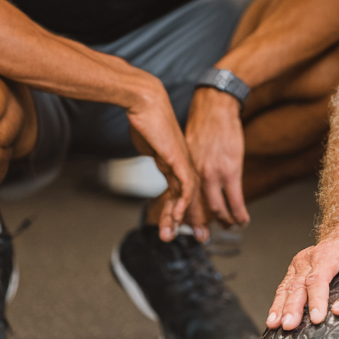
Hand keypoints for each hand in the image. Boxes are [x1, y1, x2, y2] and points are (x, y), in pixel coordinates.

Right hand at [126, 76, 205, 240]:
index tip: (179, 225)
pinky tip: (177, 216)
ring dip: (181, 217)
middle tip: (192, 237)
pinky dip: (182, 203)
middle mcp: (183, 163)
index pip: (182, 190)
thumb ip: (154, 152)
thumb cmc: (145, 117)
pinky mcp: (179, 159)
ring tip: (171, 235)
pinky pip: (185, 186)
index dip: (181, 208)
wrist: (146, 101)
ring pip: (188, 196)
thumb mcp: (150, 142)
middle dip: (190, 219)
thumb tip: (152, 155)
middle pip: (189, 197)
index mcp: (176, 160)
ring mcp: (183, 161)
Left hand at [185, 86, 248, 226]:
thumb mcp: (189, 145)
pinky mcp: (230, 170)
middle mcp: (196, 174)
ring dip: (225, 220)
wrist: (216, 106)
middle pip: (197, 207)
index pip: (182, 198)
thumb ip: (191, 164)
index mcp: (184, 168)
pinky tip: (243, 220)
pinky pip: (234, 200)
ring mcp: (213, 173)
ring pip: (217, 207)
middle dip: (202, 224)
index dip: (185, 214)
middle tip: (205, 236)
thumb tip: (192, 176)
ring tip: (232, 226)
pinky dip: (239, 213)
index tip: (188, 226)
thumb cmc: (205, 122)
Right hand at [266, 226, 338, 329]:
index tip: (318, 318)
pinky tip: (273, 320)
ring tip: (275, 325)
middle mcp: (308, 258)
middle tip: (290, 325)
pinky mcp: (295, 272)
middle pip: (299, 285)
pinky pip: (284, 289)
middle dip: (293, 307)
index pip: (319, 277)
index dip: (317, 298)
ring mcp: (299, 265)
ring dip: (280, 307)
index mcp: (327, 253)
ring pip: (287, 287)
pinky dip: (277, 304)